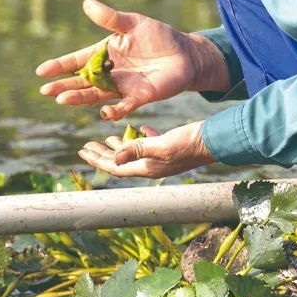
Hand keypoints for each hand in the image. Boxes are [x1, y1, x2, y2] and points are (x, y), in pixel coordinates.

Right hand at [36, 0, 229, 120]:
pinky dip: (114, 110)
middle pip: (82, 81)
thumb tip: (86, 4)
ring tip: (62, 99)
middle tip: (45, 91)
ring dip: (80, 98)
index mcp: (104, 54)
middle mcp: (109, 73)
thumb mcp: (133, 23)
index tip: (41, 71)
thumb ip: (110, 19)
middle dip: (63, 85)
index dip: (59, 66)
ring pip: (96, 95)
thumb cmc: (158, 37)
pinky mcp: (139, 97)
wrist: (184, 54)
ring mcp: (122, 87)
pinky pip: (123, 106)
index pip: (77, 61)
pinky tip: (103, 112)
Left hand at [78, 122, 214, 177]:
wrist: (215, 141)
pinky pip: (150, 144)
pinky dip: (140, 138)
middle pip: (120, 162)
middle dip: (102, 154)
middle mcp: (152, 166)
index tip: (82, 151)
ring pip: (134, 153)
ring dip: (119, 146)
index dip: (97, 160)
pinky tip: (138, 128)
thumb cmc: (189, 143)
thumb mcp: (161, 146)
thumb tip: (114, 157)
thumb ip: (138, 150)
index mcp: (146, 168)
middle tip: (86, 146)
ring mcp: (162, 158)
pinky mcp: (170, 148)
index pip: (115, 167)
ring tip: (107, 139)